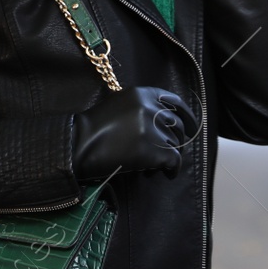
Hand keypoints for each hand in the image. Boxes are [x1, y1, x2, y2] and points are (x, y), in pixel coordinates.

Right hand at [72, 85, 196, 180]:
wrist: (77, 144)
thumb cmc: (92, 129)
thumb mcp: (117, 106)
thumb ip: (139, 107)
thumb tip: (161, 121)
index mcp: (140, 94)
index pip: (174, 100)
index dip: (186, 114)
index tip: (190, 125)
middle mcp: (150, 107)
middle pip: (176, 124)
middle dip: (176, 140)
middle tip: (169, 151)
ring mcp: (152, 128)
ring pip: (175, 144)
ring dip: (168, 156)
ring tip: (154, 167)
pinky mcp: (153, 150)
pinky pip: (174, 160)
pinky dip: (173, 169)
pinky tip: (166, 174)